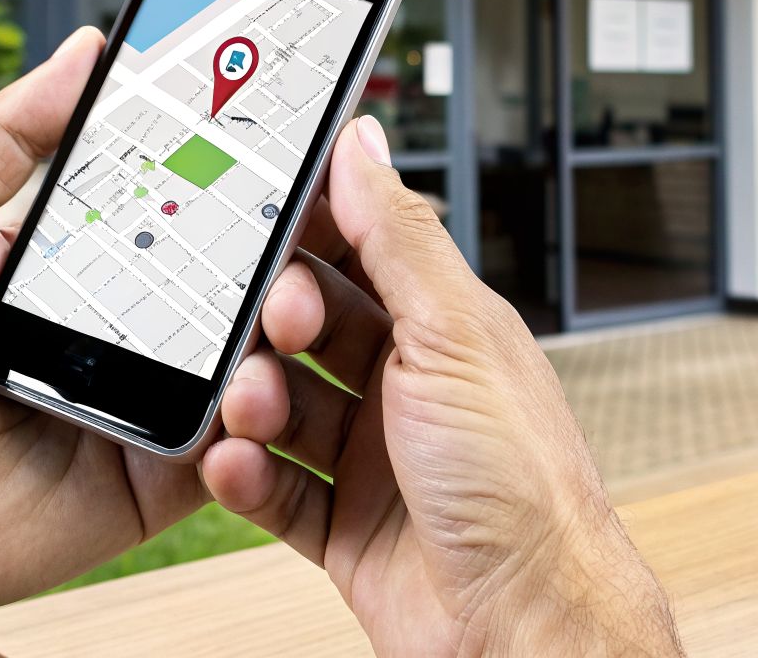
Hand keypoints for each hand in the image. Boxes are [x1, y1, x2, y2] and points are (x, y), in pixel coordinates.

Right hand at [201, 116, 682, 656]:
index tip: (255, 212)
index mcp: (449, 329)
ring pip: (285, 408)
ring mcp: (376, 458)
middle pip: (314, 331)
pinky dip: (244, 475)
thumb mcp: (456, 335)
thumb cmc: (521, 482)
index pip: (366, 254)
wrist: (522, 622)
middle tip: (264, 327)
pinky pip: (273, 487)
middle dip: (274, 324)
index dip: (313, 233)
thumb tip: (364, 147)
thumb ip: (400, 238)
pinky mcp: (345, 525)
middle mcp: (412, 388)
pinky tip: (235, 464)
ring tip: (247, 405)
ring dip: (252, 401)